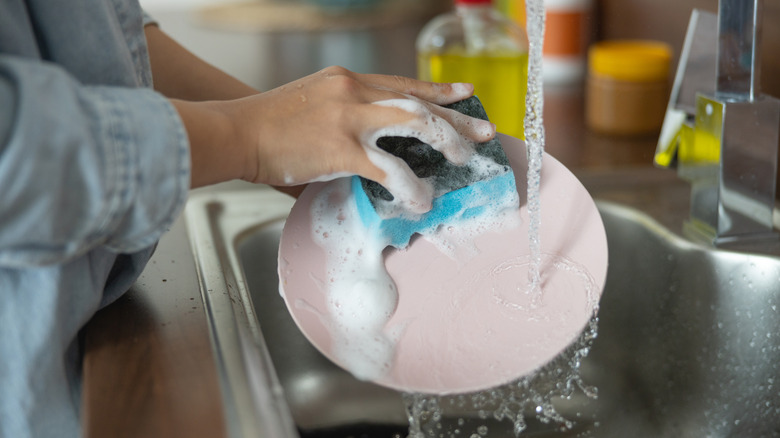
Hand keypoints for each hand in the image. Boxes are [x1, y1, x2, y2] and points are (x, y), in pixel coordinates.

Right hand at [176, 67, 495, 212]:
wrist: (235, 130)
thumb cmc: (266, 124)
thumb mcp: (311, 106)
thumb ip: (343, 126)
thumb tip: (366, 157)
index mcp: (346, 80)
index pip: (402, 83)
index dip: (437, 88)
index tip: (463, 93)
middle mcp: (353, 91)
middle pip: (418, 99)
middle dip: (455, 116)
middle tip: (482, 132)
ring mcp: (349, 118)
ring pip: (414, 122)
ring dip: (446, 140)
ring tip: (465, 160)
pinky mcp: (342, 148)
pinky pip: (389, 169)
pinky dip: (410, 186)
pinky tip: (421, 199)